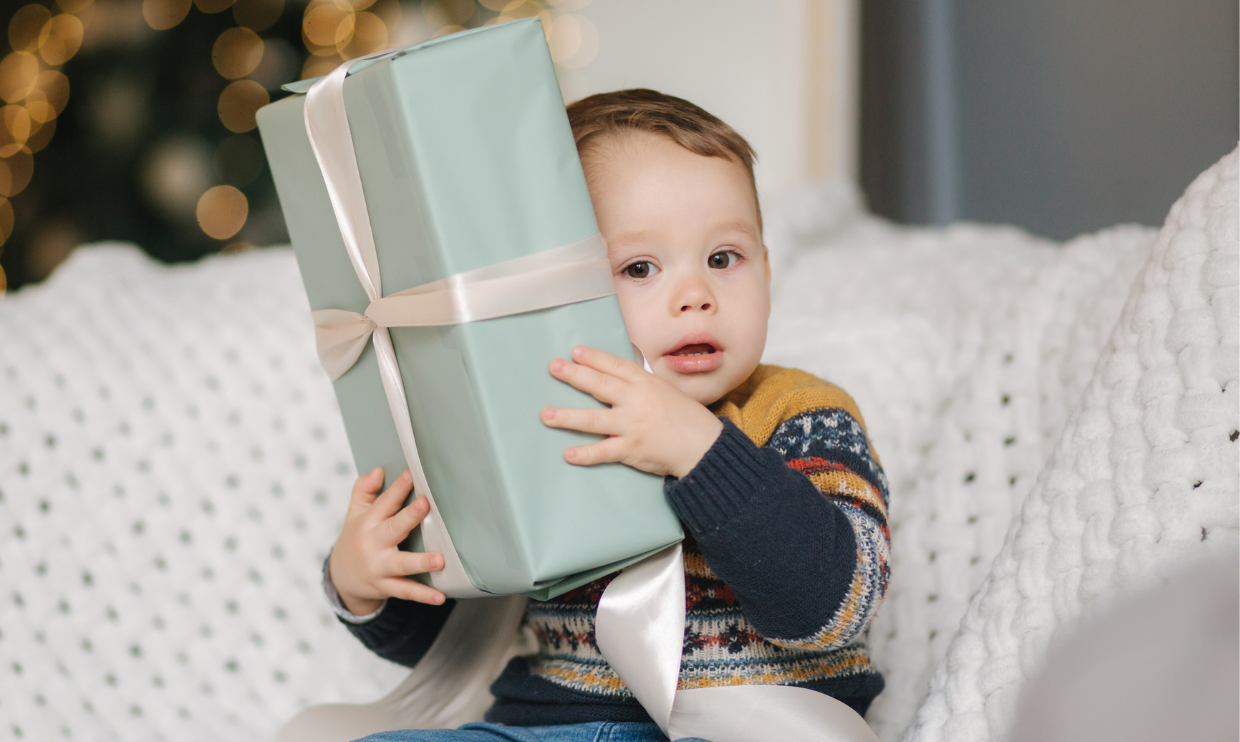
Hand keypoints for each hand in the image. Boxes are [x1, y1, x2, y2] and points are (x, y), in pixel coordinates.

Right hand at [329, 467, 445, 614]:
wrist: (341, 578)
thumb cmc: (356, 538)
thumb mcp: (355, 513)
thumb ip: (364, 489)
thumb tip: (378, 470)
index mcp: (367, 523)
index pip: (384, 502)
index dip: (397, 488)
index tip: (411, 474)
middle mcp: (372, 544)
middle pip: (392, 528)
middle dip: (409, 517)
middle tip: (425, 504)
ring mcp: (379, 567)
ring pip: (401, 565)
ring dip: (420, 562)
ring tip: (440, 560)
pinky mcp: (385, 587)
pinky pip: (406, 591)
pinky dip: (423, 596)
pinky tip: (441, 597)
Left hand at [541, 345, 723, 477]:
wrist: (703, 445)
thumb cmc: (685, 417)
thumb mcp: (664, 391)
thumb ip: (639, 385)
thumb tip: (616, 377)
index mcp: (645, 384)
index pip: (615, 366)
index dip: (594, 358)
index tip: (575, 351)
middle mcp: (636, 402)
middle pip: (600, 386)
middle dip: (574, 376)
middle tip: (553, 367)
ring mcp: (632, 426)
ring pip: (594, 419)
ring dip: (568, 416)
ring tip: (546, 414)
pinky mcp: (631, 449)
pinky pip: (604, 452)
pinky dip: (585, 454)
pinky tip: (568, 454)